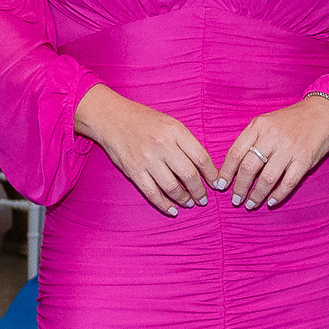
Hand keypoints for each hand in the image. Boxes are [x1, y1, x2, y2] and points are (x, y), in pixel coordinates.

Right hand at [74, 83, 216, 216]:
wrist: (112, 118)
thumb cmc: (145, 120)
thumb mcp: (170, 123)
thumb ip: (186, 142)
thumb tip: (204, 167)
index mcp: (176, 132)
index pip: (201, 158)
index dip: (212, 174)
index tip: (216, 183)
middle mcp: (163, 145)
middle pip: (189, 175)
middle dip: (200, 191)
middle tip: (203, 198)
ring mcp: (147, 159)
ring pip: (172, 187)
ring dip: (184, 199)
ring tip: (189, 203)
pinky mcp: (134, 171)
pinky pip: (152, 193)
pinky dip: (164, 205)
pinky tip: (172, 210)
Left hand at [216, 96, 328, 209]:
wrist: (322, 113)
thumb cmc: (291, 121)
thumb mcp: (266, 122)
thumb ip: (251, 139)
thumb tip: (233, 167)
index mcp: (258, 126)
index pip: (236, 152)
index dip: (226, 171)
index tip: (220, 185)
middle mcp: (272, 136)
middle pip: (249, 167)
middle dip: (240, 188)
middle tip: (236, 200)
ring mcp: (289, 149)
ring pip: (267, 178)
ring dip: (256, 195)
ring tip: (250, 204)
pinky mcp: (304, 160)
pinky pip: (288, 182)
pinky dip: (278, 195)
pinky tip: (271, 202)